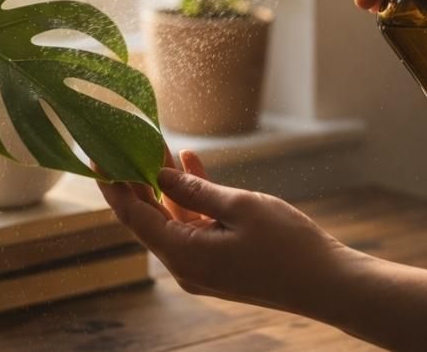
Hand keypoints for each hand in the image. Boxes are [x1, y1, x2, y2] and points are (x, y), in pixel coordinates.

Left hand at [97, 150, 362, 314]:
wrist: (328, 284)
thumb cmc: (288, 246)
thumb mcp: (240, 206)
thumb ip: (195, 191)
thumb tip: (159, 175)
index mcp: (183, 254)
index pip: (133, 215)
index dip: (113, 184)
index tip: (98, 155)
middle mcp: (184, 266)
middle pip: (148, 218)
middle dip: (138, 179)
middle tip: (126, 141)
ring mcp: (201, 269)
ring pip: (172, 220)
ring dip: (166, 185)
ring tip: (158, 145)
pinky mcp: (218, 265)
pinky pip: (194, 228)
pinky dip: (191, 200)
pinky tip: (191, 165)